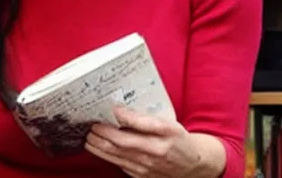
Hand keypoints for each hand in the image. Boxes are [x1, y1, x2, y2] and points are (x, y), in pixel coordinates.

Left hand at [84, 106, 202, 176]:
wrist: (192, 166)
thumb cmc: (179, 141)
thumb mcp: (167, 124)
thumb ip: (142, 118)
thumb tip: (119, 111)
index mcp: (158, 140)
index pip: (128, 132)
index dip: (110, 124)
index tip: (100, 113)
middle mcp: (150, 156)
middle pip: (115, 146)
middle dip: (97, 135)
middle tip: (88, 124)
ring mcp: (143, 169)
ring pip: (113, 157)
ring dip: (96, 146)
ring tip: (88, 135)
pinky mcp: (139, 176)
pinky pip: (118, 165)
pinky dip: (106, 155)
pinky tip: (99, 146)